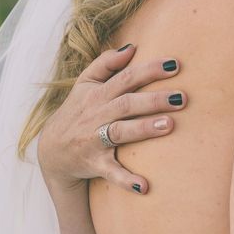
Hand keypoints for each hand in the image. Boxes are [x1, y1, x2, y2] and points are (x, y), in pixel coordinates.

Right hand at [38, 44, 185, 193]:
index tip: (175, 65)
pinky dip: (126, 180)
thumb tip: (132, 47)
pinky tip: (145, 186)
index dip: (149, 70)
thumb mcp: (85, 83)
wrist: (51, 151)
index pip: (126, 78)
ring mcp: (95, 140)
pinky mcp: (95, 164)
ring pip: (120, 132)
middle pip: (127, 103)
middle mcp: (97, 115)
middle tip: (182, 98)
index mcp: (99, 94)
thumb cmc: (78, 110)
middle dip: (154, 100)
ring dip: (144, 129)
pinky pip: (111, 172)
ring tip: (169, 125)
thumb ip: (107, 63)